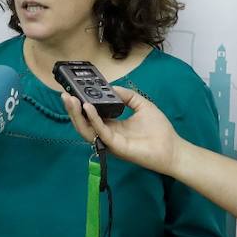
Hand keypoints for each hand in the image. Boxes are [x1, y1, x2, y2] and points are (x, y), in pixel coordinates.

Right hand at [60, 86, 184, 176]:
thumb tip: (111, 88)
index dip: (81, 105)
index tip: (74, 92)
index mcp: (112, 125)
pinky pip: (100, 132)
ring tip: (70, 100)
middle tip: (64, 95)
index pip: (91, 116)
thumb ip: (127, 96)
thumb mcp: (142, 105)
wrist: (172, 148)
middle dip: (72, 110)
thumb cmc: (159, 129)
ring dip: (76, 115)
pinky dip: (93, 119)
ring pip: (86, 130)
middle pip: (83, 123)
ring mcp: (110, 141)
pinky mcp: (116, 146)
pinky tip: (88, 107)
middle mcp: (107, 134)